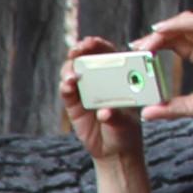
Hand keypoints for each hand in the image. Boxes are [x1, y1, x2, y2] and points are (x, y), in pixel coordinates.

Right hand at [58, 31, 148, 171]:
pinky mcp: (73, 104)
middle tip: (76, 51)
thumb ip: (116, 116)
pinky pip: (66, 91)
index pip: (106, 53)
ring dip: (69, 69)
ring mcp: (85, 90)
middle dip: (79, 51)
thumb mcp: (127, 123)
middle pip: (85, 57)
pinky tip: (67, 86)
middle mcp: (99, 79)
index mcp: (117, 75)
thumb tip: (105, 113)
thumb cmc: (127, 130)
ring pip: (72, 71)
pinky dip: (65, 87)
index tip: (91, 42)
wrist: (114, 150)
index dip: (97, 44)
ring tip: (72, 76)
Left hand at [140, 0, 192, 133]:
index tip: (136, 47)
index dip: (156, 41)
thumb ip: (170, 108)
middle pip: (182, 29)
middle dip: (160, 33)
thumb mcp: (192, 107)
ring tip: (156, 30)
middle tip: (140, 44)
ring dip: (176, 23)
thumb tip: (146, 113)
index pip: (176, 41)